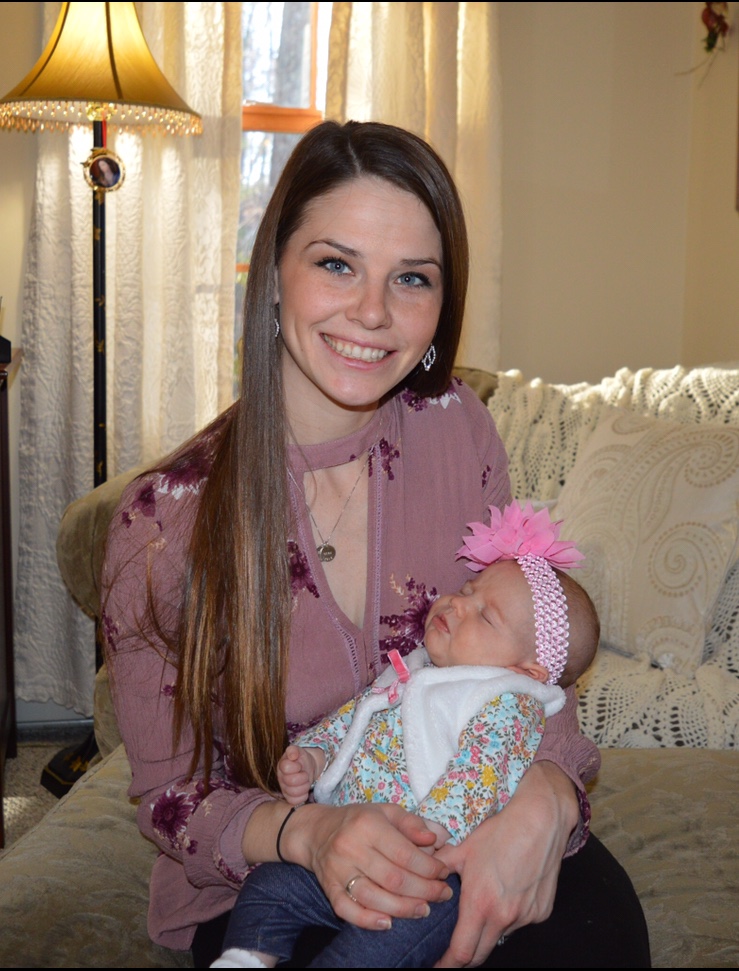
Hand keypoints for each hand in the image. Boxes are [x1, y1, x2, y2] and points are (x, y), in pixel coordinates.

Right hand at [277, 744, 323, 804]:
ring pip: (293, 792)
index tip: (299, 765)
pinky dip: (303, 796)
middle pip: (291, 781)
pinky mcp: (289, 798)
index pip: (286, 768)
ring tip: (306, 782)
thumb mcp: (298, 750)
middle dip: (302, 777)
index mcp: (282, 765)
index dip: (296, 767)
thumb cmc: (301, 759)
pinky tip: (305, 790)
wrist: (307, 767)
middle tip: (305, 774)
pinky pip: (295, 801)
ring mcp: (284, 789)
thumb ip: (293, 750)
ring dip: (304, 787)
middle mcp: (281, 778)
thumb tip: (292, 755)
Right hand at [281, 801, 452, 929]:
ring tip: (424, 910)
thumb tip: (438, 840)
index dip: (429, 867)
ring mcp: (338, 870)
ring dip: (403, 909)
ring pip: (373, 897)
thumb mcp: (387, 812)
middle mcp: (351, 847)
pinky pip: (347, 910)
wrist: (317, 831)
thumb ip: (413, 824)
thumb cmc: (360, 821)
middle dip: (424, 890)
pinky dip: (367, 920)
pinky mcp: (328, 888)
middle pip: (393, 878)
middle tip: (443, 894)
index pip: (405, 853)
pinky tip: (388, 923)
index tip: (444, 872)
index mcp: (368, 825)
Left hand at [433, 762, 577, 967]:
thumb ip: (440, 868)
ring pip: (500, 936)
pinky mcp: (541, 912)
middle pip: (480, 954)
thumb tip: (424, 878)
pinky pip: (519, 923)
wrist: (540, 821)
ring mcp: (526, 917)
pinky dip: (508, 917)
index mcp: (480, 904)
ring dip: (488, 931)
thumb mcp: (463, 849)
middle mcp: (505, 917)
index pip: (461, 953)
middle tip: (452, 950)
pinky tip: (505, 894)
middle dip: (464, 957)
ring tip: (483, 906)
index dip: (446, 964)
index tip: (436, 965)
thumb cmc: (500, 833)